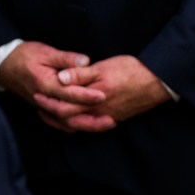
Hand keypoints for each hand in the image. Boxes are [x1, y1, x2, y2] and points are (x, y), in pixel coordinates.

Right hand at [0, 41, 112, 132]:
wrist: (4, 66)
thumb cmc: (25, 56)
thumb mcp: (45, 52)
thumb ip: (66, 58)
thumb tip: (86, 61)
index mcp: (45, 84)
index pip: (68, 93)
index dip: (86, 95)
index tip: (103, 95)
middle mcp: (44, 99)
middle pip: (69, 115)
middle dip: (91, 119)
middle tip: (111, 119)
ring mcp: (43, 106)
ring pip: (65, 123)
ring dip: (86, 125)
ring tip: (105, 124)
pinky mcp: (44, 108)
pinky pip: (59, 122)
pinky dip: (74, 125)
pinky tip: (88, 124)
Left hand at [49, 54, 169, 124]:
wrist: (158, 82)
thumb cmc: (131, 71)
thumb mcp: (103, 68)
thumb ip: (80, 75)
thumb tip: (60, 79)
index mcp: (92, 100)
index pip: (63, 108)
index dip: (48, 103)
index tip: (36, 96)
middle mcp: (98, 113)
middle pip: (69, 121)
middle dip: (52, 115)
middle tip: (39, 108)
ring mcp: (107, 117)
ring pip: (81, 126)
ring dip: (64, 121)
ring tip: (52, 115)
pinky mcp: (116, 117)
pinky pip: (92, 126)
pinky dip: (80, 123)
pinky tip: (77, 118)